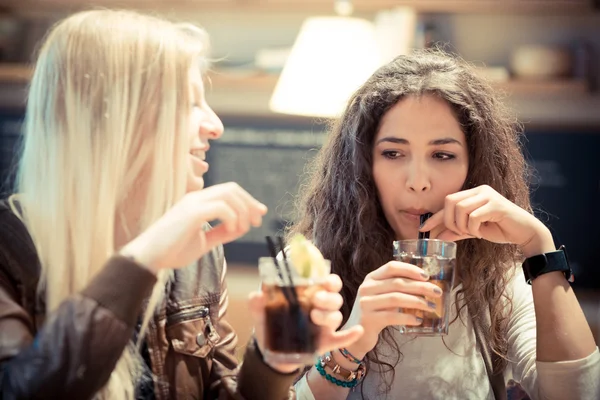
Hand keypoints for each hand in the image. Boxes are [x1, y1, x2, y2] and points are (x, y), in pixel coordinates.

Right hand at [120, 182, 266, 271]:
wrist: (148, 257)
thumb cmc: (171, 250)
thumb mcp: (203, 242)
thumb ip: (220, 233)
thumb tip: (240, 228)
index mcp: (198, 202)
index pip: (228, 191)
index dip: (247, 200)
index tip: (259, 215)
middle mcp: (196, 198)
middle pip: (232, 189)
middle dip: (249, 203)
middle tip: (257, 221)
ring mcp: (192, 203)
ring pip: (228, 195)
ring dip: (242, 211)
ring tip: (243, 228)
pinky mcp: (191, 213)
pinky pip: (220, 207)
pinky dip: (232, 217)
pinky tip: (232, 230)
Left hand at [249, 274, 363, 373]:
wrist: (273, 351)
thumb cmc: (272, 325)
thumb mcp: (262, 314)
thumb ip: (257, 304)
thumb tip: (256, 295)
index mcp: (309, 295)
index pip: (326, 282)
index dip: (329, 279)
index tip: (323, 279)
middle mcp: (321, 307)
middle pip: (335, 297)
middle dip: (328, 296)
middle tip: (316, 298)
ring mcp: (325, 325)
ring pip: (336, 316)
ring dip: (329, 314)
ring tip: (314, 316)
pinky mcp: (327, 342)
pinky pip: (342, 339)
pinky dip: (350, 336)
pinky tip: (356, 331)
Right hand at [340, 261, 442, 358]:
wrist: (356, 334)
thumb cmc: (375, 312)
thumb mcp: (380, 295)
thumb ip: (395, 288)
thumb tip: (425, 285)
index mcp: (371, 278)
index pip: (391, 267)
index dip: (410, 270)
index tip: (427, 276)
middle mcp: (366, 288)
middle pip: (398, 283)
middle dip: (421, 287)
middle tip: (437, 292)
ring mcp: (366, 303)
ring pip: (396, 298)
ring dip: (418, 302)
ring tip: (431, 307)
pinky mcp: (368, 319)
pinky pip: (393, 317)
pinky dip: (408, 318)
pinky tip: (418, 320)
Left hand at [419, 185, 554, 256]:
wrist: (525, 233)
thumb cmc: (500, 229)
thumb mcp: (474, 230)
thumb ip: (457, 231)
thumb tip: (438, 236)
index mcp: (474, 193)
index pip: (448, 202)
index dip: (434, 216)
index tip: (423, 228)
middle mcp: (480, 190)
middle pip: (450, 201)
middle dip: (449, 221)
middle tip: (459, 233)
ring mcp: (488, 196)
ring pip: (461, 209)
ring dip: (462, 226)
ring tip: (473, 233)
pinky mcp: (496, 205)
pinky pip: (474, 216)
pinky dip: (474, 228)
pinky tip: (482, 232)